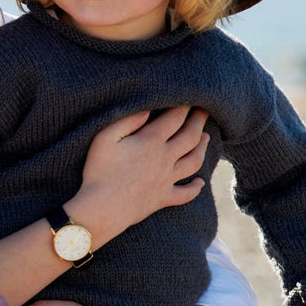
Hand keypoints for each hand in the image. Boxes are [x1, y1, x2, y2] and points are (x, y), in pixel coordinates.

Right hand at [75, 106, 209, 238]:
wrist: (102, 209)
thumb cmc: (99, 170)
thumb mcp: (105, 138)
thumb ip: (128, 120)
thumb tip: (147, 108)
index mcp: (151, 141)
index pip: (175, 118)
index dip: (184, 105)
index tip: (190, 96)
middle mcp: (165, 159)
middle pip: (190, 137)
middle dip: (199, 121)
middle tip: (205, 111)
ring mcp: (166, 180)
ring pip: (194, 162)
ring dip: (202, 148)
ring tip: (206, 138)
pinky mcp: (162, 198)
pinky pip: (185, 194)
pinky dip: (195, 188)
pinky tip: (200, 183)